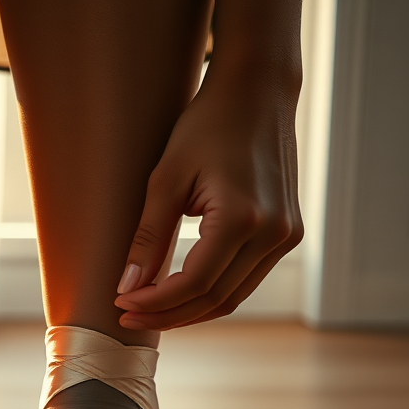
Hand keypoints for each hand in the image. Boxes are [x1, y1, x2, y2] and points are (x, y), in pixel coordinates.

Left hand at [114, 69, 302, 330]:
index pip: (194, 283)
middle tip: (128, 314)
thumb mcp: (166, 178)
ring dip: (188, 311)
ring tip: (148, 310)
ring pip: (232, 298)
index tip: (121, 303)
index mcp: (244, 217)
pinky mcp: (287, 236)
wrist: (257, 93)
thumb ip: (148, 237)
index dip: (155, 302)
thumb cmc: (207, 126)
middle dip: (167, 314)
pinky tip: (178, 294)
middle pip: (214, 299)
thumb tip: (127, 288)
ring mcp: (286, 237)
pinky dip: (210, 295)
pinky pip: (244, 281)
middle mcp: (274, 233)